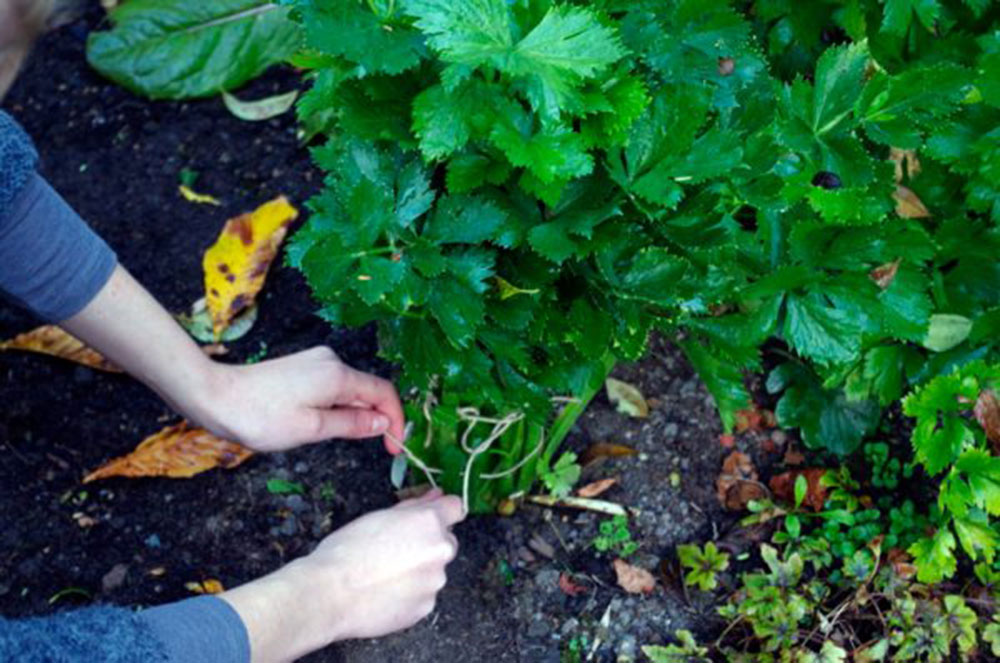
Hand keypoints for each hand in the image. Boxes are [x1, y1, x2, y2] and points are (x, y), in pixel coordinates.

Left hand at [194, 346, 406, 453]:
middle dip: (375, 419)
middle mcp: (331, 361)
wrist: (215, 396)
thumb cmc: (259, 417)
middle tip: (373, 449)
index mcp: (338, 375)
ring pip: (349, 389)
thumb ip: (352, 424)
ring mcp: (315, 361)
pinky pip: (332, 386)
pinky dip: (337, 406)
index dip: (396, 420)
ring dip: (354, 414)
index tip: (394, 447)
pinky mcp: (302, 367)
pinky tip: (319, 423)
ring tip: (336, 437)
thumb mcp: (312, 429)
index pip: (384, 393)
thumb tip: (382, 423)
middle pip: (368, 390)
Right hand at [219, 490, 463, 662]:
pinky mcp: (426, 608)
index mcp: (429, 522)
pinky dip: (410, 594)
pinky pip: (423, 596)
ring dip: (418, 571)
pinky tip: (385, 592)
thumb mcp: (378, 515)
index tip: (432, 516)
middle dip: (428, 544)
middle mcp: (440, 551)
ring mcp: (435, 582)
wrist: (330, 594)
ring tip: (383, 575)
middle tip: (396, 550)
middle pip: (446, 541)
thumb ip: (413, 506)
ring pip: (433, 571)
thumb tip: (434, 496)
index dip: (442, 511)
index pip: (456, 507)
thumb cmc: (347, 551)